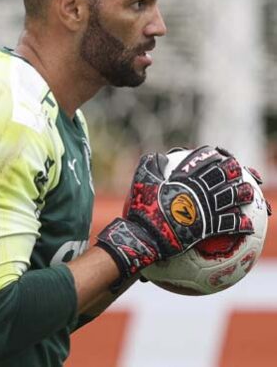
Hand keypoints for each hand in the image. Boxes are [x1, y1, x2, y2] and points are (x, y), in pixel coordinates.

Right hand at [97, 146, 254, 287]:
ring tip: (248, 192)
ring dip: (242, 194)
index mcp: (183, 180)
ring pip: (231, 197)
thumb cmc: (141, 209)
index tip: (218, 154)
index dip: (212, 156)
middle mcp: (197, 191)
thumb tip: (159, 156)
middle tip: (238, 169)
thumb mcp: (140, 181)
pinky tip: (247, 225)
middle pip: (222, 176)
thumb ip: (149, 165)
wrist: (146, 236)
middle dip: (232, 170)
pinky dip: (240, 224)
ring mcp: (205, 209)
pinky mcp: (208, 227)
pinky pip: (229, 224)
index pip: (201, 162)